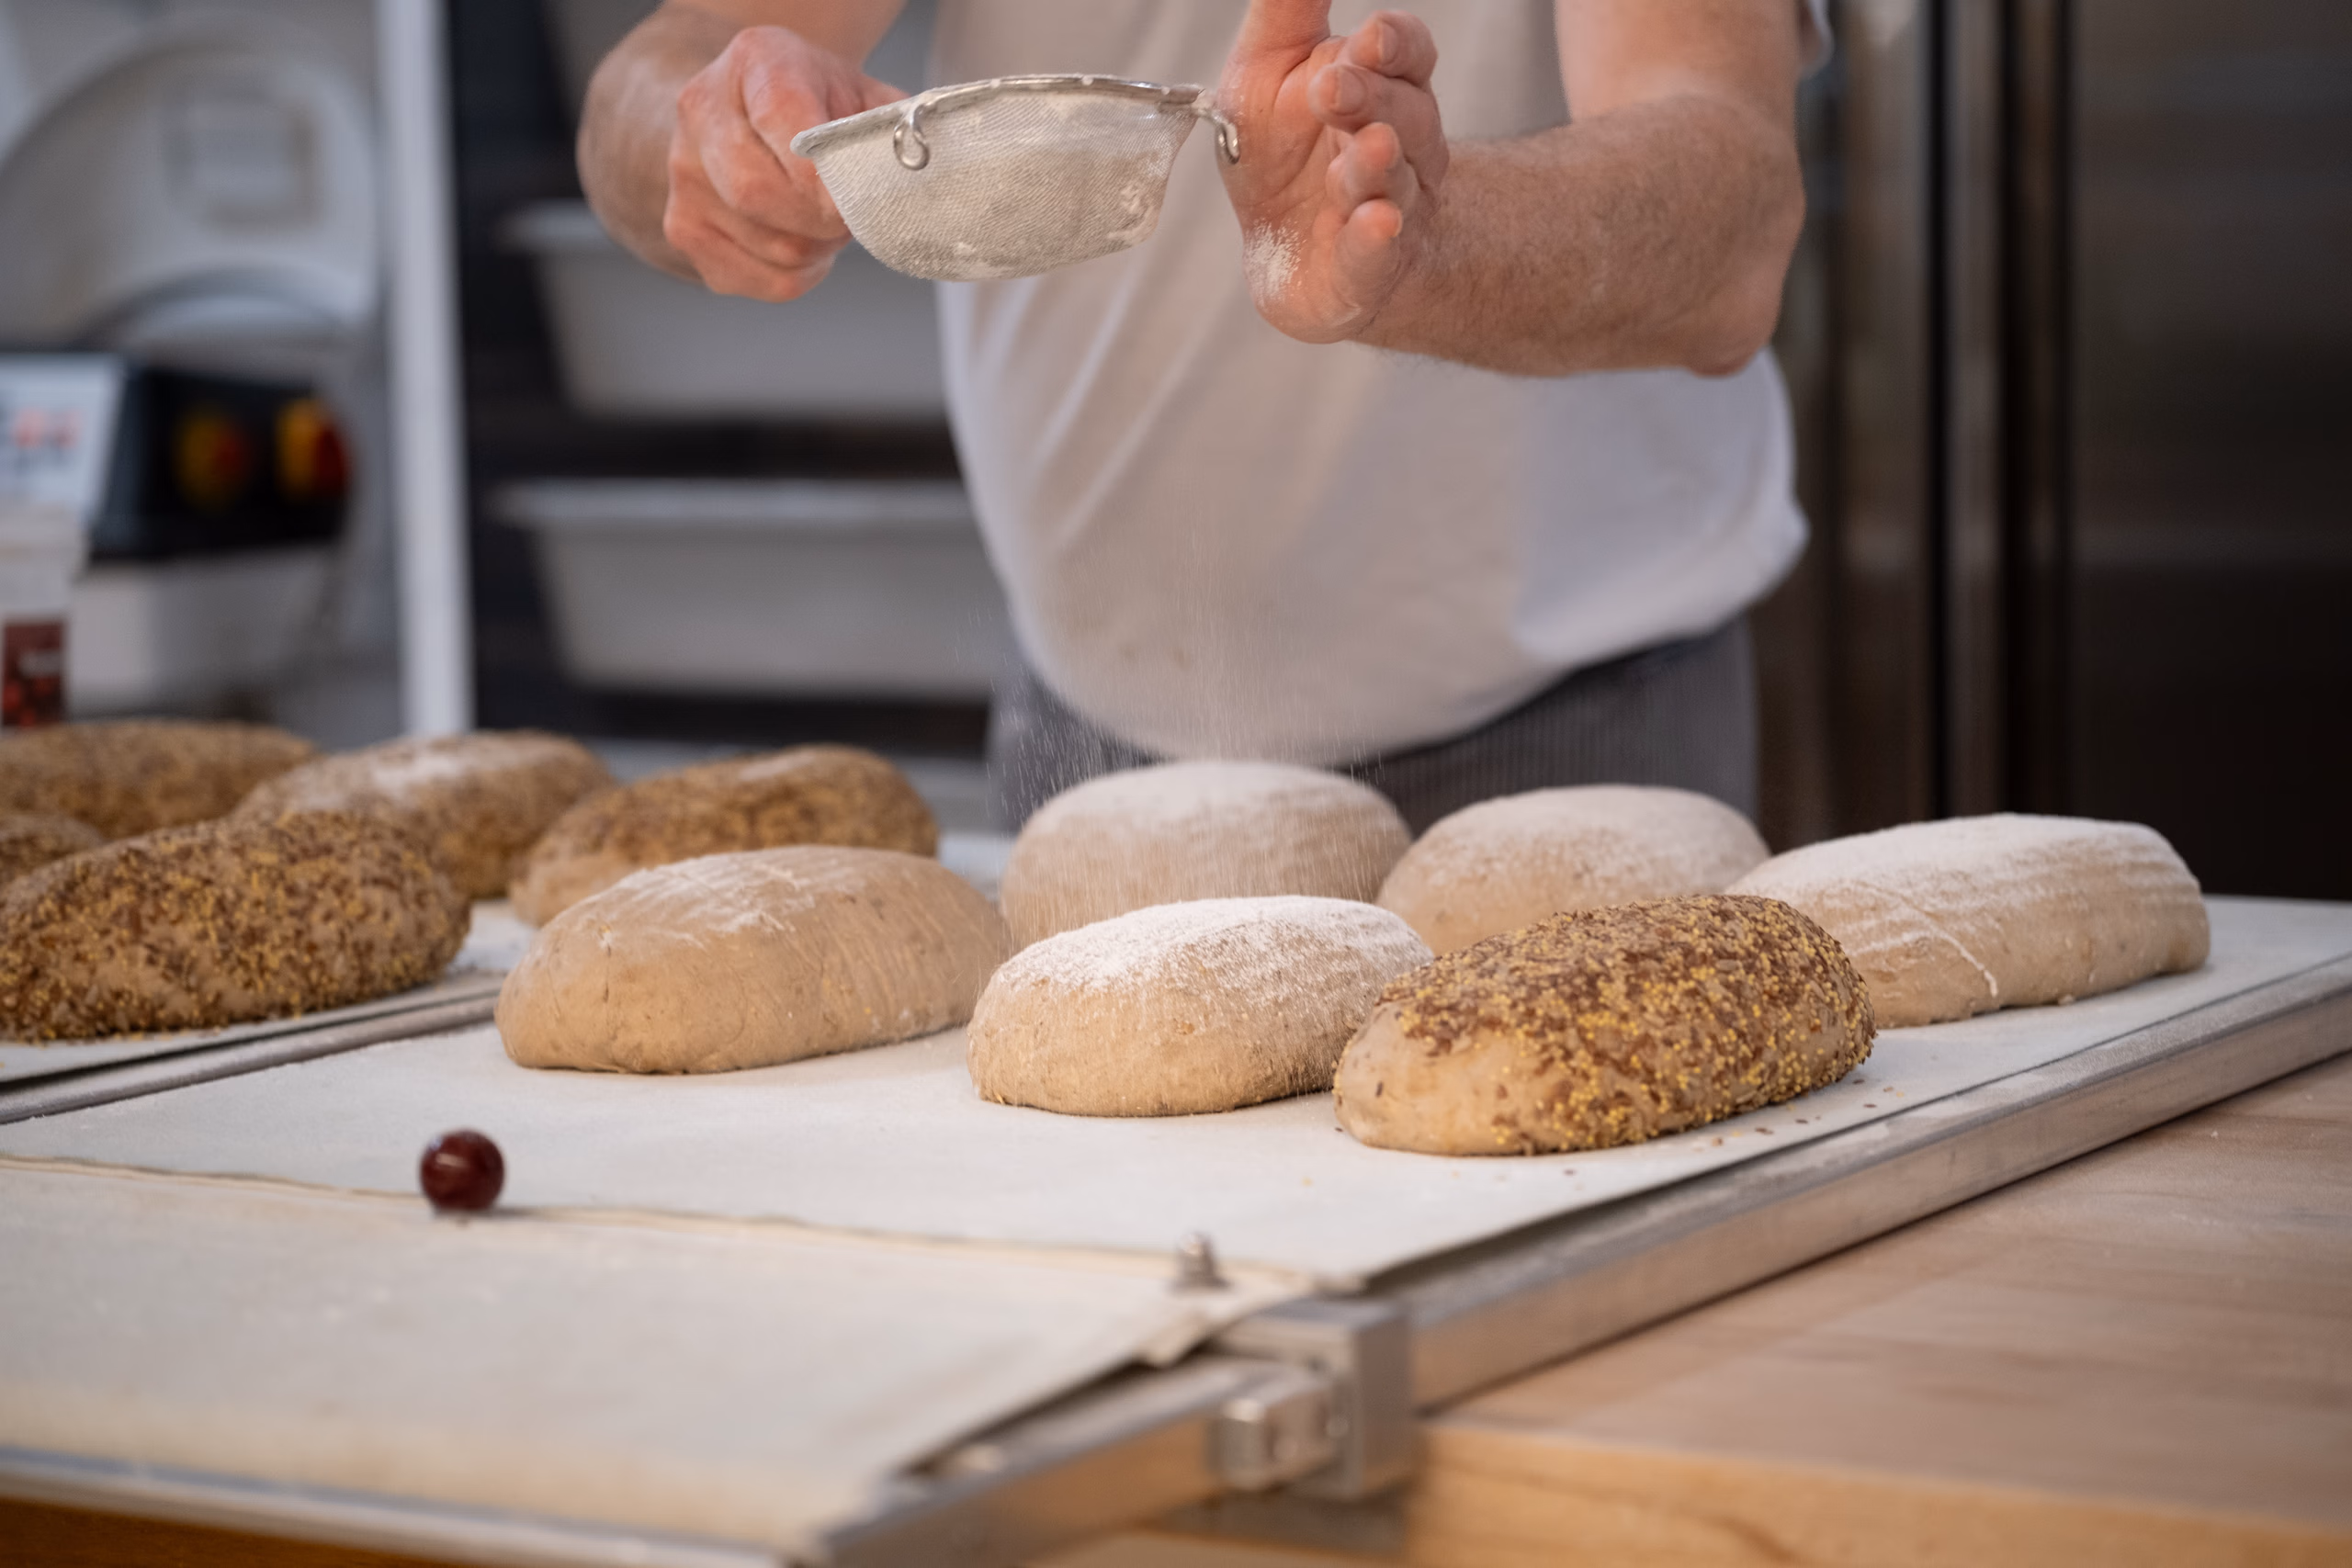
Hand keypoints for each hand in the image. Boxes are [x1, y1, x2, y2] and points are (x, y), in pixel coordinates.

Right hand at [663, 26, 902, 299]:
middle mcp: (702, 112)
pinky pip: (760, 281)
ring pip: (770, 246)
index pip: (782, 118)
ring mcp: (683, 175)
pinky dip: (798, 275)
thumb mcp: (862, 98)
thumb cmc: (818, 108)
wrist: (749, 114)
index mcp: (754, 62)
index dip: (823, 173)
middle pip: (758, 193)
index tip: (855, 200)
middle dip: (823, 221)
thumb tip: (928, 179)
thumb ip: (896, 131)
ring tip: (826, 221)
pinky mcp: (684, 231)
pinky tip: (801, 242)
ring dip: (819, 249)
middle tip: (851, 216)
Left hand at [1216, 1, 1448, 341]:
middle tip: (1334, 88)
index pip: (1406, 54)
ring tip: (1364, 150)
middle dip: (1372, 98)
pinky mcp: (1365, 269)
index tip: (1371, 38)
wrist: (1291, 255)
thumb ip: (1287, 12)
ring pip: (1395, 181)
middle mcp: (1399, 144)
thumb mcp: (1266, 73)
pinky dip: (1377, 237)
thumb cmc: (1281, 154)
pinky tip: (1377, 222)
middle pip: (1405, 112)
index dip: (1395, 44)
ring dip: (1377, 165)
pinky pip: (1378, 252)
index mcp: (1379, 86)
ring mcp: (1390, 207)